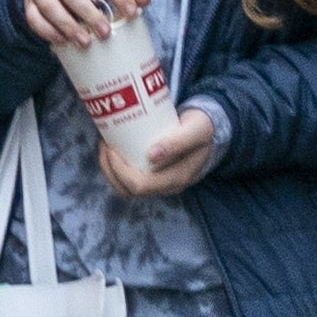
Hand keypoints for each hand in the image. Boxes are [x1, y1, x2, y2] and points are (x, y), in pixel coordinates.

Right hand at [22, 0, 151, 57]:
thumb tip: (144, 0)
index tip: (133, 11)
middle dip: (89, 13)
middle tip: (105, 32)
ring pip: (50, 6)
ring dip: (68, 26)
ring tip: (85, 42)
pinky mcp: (29, 4)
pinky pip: (34, 19)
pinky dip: (48, 32)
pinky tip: (63, 42)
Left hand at [98, 104, 226, 198]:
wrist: (211, 128)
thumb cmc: (203, 127)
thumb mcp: (196, 130)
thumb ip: (179, 141)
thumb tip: (153, 155)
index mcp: (176, 179)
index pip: (139, 185)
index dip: (118, 170)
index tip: (111, 147)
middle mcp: (166, 186)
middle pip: (128, 189)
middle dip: (110, 168)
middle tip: (105, 143)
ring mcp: (159, 182)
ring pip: (125, 187)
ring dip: (110, 169)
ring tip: (106, 145)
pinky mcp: (154, 175)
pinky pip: (129, 178)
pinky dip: (116, 167)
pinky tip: (113, 149)